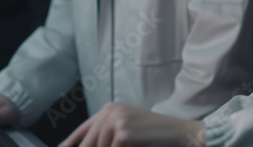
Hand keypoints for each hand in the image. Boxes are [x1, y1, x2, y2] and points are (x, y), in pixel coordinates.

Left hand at [59, 102, 205, 146]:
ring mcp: (116, 122)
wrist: (182, 134)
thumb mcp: (129, 128)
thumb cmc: (156, 135)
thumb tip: (89, 145)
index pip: (82, 131)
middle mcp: (110, 112)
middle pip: (88, 144)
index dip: (71, 143)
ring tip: (127, 145)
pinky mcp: (123, 134)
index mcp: (110, 108)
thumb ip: (108, 135)